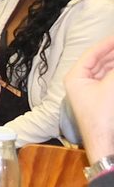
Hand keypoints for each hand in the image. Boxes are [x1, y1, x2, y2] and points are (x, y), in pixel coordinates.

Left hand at [65, 35, 113, 162]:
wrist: (104, 142)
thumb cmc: (102, 116)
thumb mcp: (111, 87)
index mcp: (76, 76)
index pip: (92, 53)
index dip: (107, 44)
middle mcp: (80, 81)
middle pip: (100, 61)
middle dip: (113, 54)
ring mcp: (90, 90)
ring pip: (106, 70)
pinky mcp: (100, 98)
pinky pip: (109, 80)